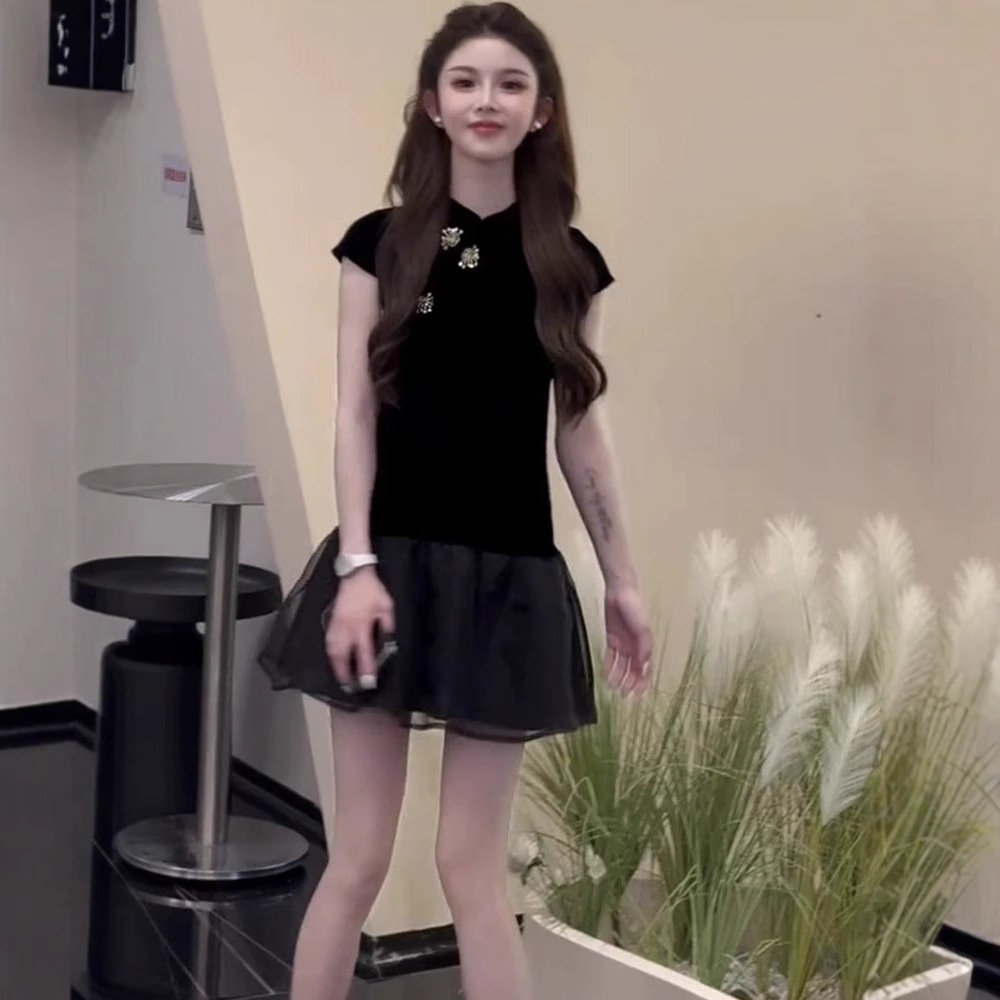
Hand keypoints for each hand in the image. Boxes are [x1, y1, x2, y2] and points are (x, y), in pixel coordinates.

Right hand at [325, 567, 394, 692]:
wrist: (355, 574)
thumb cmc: (373, 591)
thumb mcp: (387, 607)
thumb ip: (387, 626)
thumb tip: (389, 642)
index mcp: (362, 625)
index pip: (364, 652)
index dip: (366, 669)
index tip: (368, 683)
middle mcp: (346, 628)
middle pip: (343, 656)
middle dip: (346, 674)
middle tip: (350, 688)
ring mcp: (336, 625)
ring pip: (333, 651)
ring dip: (336, 667)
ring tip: (341, 679)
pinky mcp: (331, 622)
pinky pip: (328, 643)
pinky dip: (331, 655)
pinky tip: (334, 661)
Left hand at [604, 584, 652, 696]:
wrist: (620, 591)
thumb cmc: (635, 607)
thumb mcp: (642, 628)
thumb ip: (643, 647)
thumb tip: (643, 665)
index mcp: (645, 645)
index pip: (645, 669)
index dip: (643, 683)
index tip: (638, 695)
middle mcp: (635, 647)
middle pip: (633, 670)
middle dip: (630, 684)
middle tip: (624, 696)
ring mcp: (623, 643)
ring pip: (621, 666)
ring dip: (618, 678)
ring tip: (614, 689)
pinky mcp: (612, 639)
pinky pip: (610, 657)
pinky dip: (609, 667)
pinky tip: (606, 676)